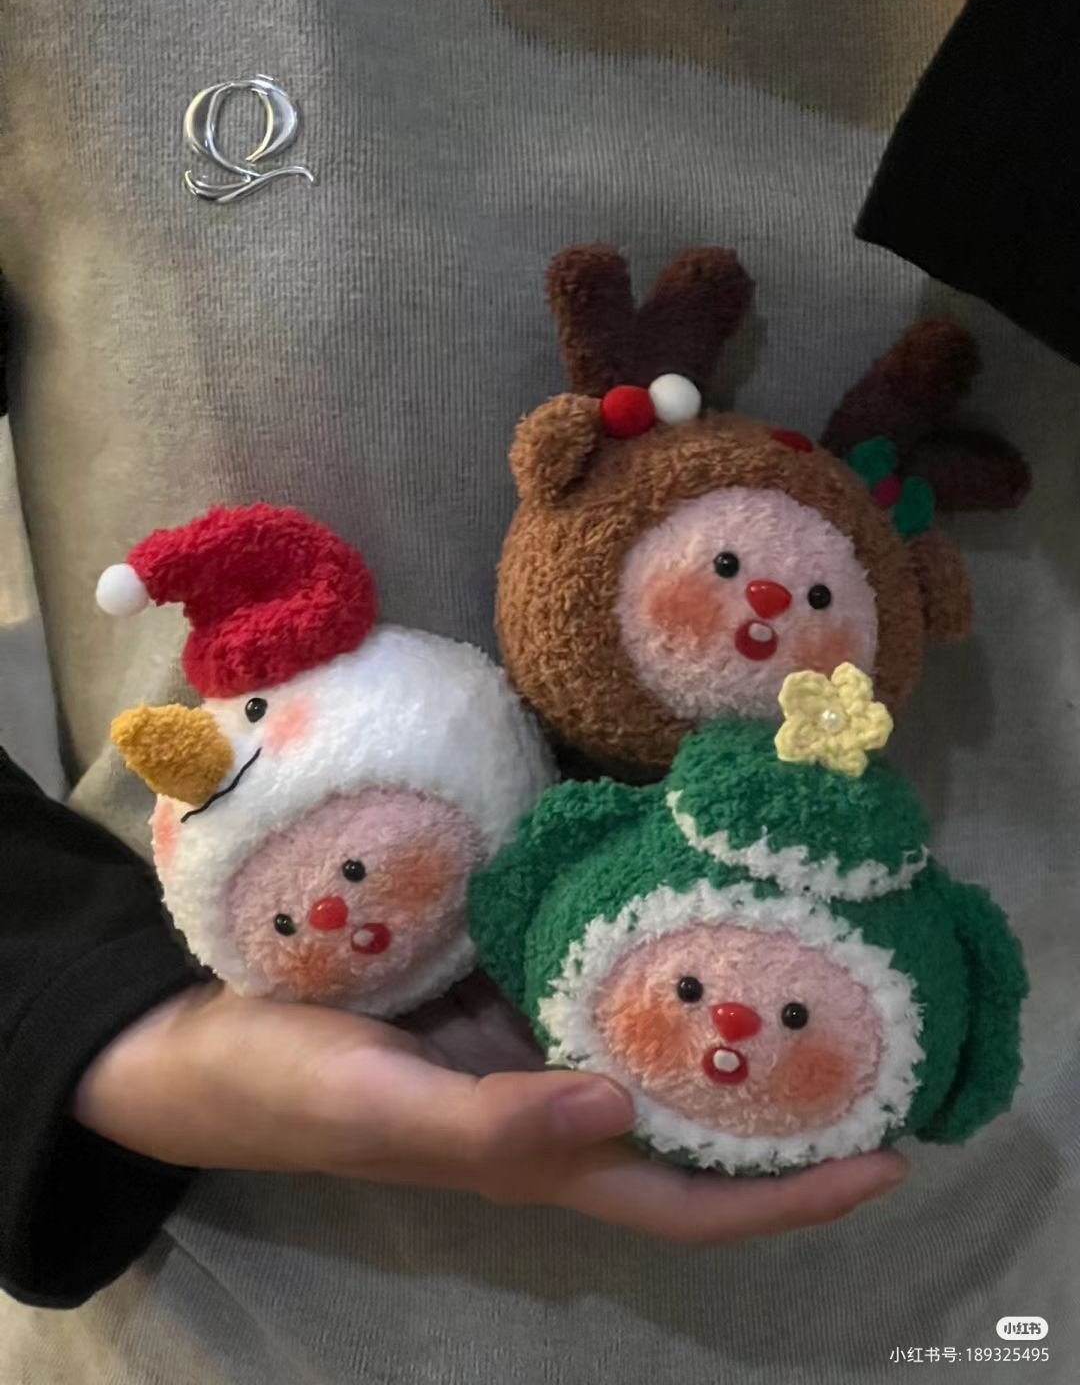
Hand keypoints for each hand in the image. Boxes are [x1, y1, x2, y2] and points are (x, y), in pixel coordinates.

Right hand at [75, 976, 907, 1242]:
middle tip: (880, 1028)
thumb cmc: (288, 1084)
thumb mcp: (381, 1109)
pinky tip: (690, 882)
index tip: (892, 1153)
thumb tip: (624, 1112)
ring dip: (734, 1014)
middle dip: (791, 1101)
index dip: (791, 1194)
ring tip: (817, 948)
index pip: (690, 1203)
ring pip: (659, 1037)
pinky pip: (600, 963)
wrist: (208, 1031)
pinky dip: (654, 937)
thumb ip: (493, 1126)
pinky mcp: (505, 980)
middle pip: (697, 1124)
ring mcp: (535, 1039)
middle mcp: (559, 1103)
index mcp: (543, 1160)